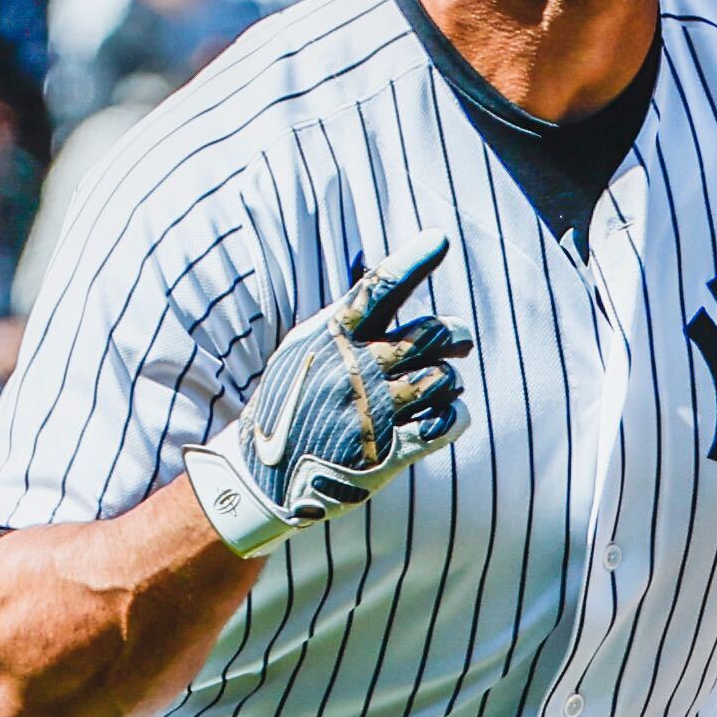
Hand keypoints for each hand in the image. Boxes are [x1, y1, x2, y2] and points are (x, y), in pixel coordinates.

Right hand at [187, 239, 472, 549]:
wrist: (259, 477)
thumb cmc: (287, 405)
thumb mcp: (300, 353)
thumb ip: (342, 322)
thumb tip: (389, 283)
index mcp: (331, 339)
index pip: (378, 287)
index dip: (413, 260)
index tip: (440, 239)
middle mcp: (353, 370)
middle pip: (431, 333)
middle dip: (453, 335)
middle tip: (457, 342)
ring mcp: (371, 412)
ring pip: (444, 378)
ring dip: (448, 381)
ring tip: (436, 387)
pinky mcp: (387, 452)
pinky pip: (448, 422)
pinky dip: (454, 415)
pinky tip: (441, 416)